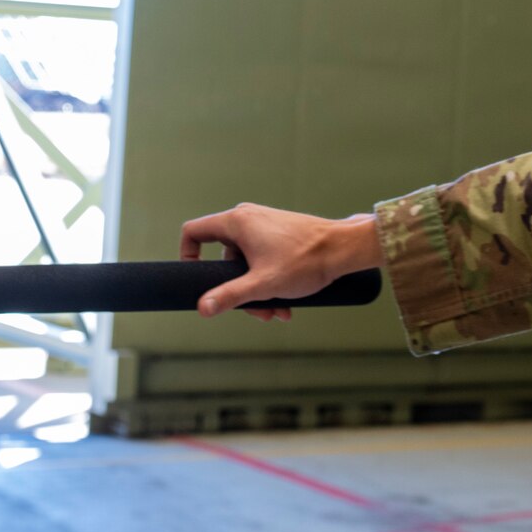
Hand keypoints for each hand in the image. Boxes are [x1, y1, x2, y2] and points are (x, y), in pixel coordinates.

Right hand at [179, 204, 380, 320]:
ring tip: (277, 312)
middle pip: (223, 258)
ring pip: (245, 263)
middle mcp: (247, 218)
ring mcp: (264, 225)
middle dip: (236, 289)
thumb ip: (229, 296)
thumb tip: (202, 308)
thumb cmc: (305, 261)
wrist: (344, 249)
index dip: (187, 256)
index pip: (194, 232)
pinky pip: (262, 260)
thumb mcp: (263, 284)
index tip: (197, 280)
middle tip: (256, 311)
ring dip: (257, 291)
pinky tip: (286, 304)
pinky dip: (269, 282)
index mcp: (237, 222)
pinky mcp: (278, 234)